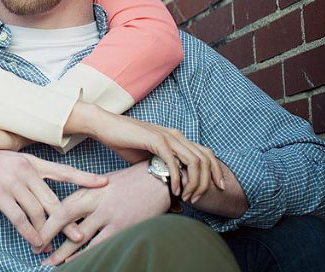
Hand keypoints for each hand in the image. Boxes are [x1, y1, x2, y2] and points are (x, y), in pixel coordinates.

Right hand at [0, 150, 107, 249]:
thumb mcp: (8, 162)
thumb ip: (27, 173)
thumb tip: (43, 191)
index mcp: (30, 161)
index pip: (62, 170)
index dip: (83, 178)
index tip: (103, 183)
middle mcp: (25, 169)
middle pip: (53, 198)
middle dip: (69, 219)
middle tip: (81, 235)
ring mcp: (12, 181)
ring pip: (37, 211)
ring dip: (46, 232)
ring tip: (53, 247)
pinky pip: (19, 217)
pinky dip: (28, 232)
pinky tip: (35, 243)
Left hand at [38, 162, 169, 265]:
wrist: (159, 179)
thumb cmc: (132, 181)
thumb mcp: (105, 183)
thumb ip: (88, 195)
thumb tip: (71, 211)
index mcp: (89, 188)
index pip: (60, 204)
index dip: (46, 219)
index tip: (35, 230)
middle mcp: (95, 200)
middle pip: (63, 217)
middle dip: (47, 233)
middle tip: (35, 247)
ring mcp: (109, 214)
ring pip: (79, 235)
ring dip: (62, 251)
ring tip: (49, 262)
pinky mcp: (122, 226)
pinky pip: (99, 244)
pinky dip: (85, 255)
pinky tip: (74, 263)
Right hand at [72, 104, 224, 201]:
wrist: (106, 126)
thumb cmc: (125, 143)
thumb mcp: (148, 160)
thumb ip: (162, 172)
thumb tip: (174, 196)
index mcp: (177, 138)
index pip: (206, 153)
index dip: (215, 171)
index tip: (218, 188)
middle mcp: (176, 135)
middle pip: (205, 159)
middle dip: (207, 182)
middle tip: (199, 199)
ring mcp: (167, 136)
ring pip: (194, 161)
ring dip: (193, 182)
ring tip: (186, 197)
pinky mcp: (156, 140)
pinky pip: (174, 161)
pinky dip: (177, 178)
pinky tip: (175, 190)